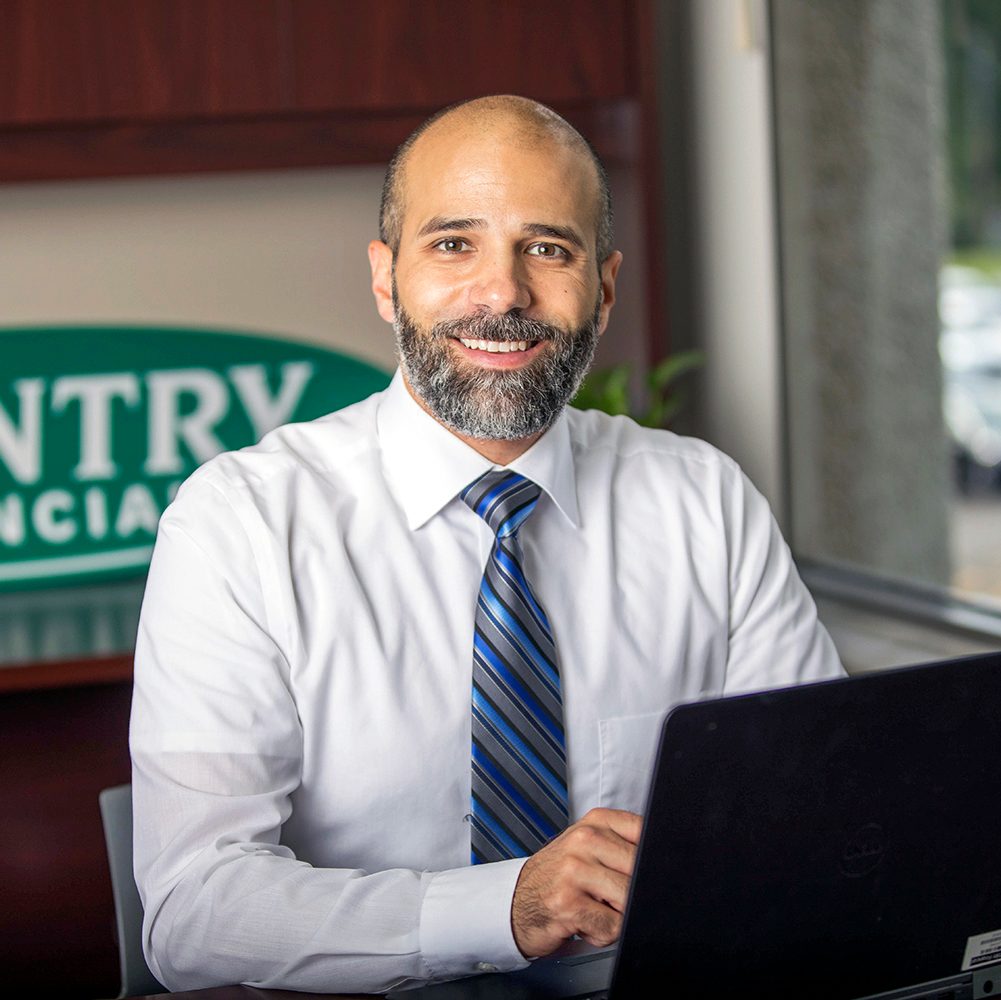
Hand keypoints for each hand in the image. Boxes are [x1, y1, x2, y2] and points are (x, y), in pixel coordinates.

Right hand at [510, 807, 641, 957]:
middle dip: (635, 892)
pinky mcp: (568, 903)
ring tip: (597, 909)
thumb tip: (666, 864)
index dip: (654, 859)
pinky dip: (603, 934)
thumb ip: (625, 847)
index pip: (645, 832)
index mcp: (596, 822)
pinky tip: (585, 923)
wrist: (516, 902)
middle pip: (641, 870)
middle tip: (613, 897)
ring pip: (629, 899)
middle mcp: (584, 840)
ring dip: (618, 915)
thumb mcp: (590, 848)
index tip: (649, 872)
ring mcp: (574, 870)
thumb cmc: (561, 877)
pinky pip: (612, 927)